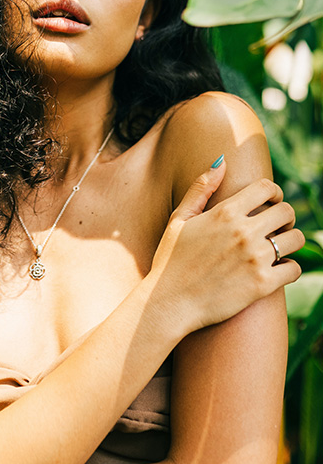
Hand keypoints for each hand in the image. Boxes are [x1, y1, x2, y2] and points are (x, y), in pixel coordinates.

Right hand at [150, 157, 303, 332]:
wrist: (168, 303)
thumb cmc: (170, 260)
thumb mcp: (179, 219)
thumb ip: (200, 188)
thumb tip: (221, 161)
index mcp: (224, 212)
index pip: (266, 187)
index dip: (274, 192)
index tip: (270, 203)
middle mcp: (243, 232)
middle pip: (287, 211)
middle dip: (286, 217)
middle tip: (277, 227)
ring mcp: (254, 258)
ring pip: (296, 239)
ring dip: (290, 242)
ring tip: (278, 249)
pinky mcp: (262, 284)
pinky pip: (294, 269)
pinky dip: (289, 269)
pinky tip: (277, 271)